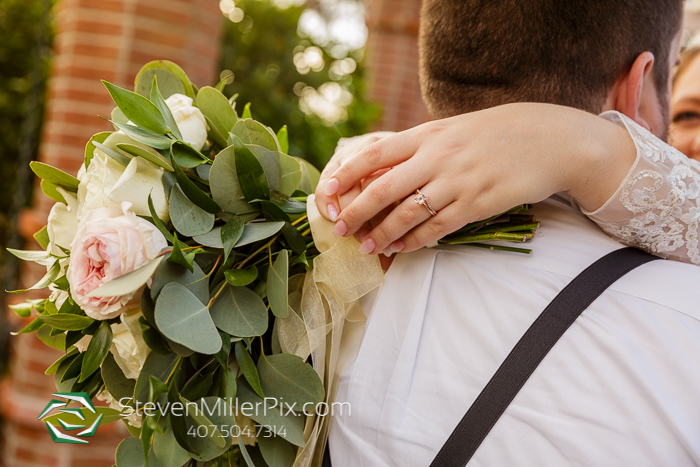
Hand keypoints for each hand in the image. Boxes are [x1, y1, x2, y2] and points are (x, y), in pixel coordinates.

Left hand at [324, 103, 635, 254]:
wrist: (547, 139)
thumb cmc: (496, 133)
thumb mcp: (453, 129)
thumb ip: (421, 146)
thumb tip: (386, 164)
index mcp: (428, 135)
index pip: (375, 153)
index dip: (348, 173)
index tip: (329, 190)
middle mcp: (438, 157)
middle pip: (384, 187)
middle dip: (357, 211)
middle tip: (341, 228)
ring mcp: (457, 182)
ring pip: (408, 213)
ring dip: (383, 233)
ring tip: (368, 247)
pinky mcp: (476, 204)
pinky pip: (438, 228)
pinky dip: (416, 241)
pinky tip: (402, 249)